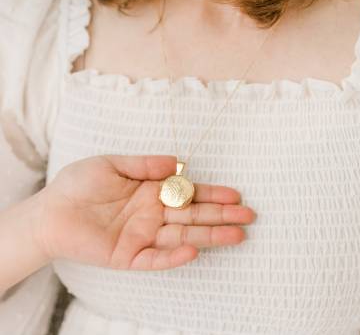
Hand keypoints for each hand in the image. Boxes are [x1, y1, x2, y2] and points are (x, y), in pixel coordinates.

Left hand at [36, 154, 255, 270]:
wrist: (50, 211)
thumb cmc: (79, 184)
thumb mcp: (113, 164)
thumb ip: (145, 164)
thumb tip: (177, 162)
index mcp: (152, 191)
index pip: (190, 193)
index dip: (212, 194)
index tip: (235, 194)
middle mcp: (153, 214)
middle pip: (194, 216)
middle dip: (222, 216)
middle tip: (249, 215)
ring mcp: (143, 236)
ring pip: (183, 237)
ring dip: (210, 236)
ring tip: (237, 235)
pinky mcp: (129, 255)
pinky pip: (156, 258)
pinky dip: (174, 257)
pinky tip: (194, 251)